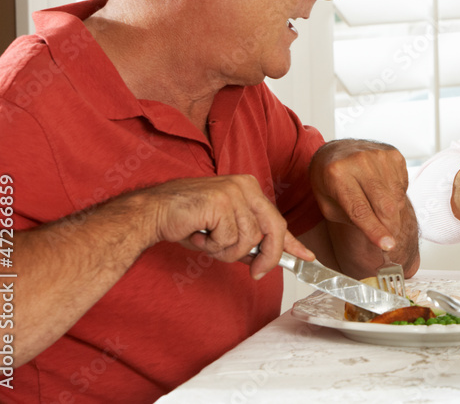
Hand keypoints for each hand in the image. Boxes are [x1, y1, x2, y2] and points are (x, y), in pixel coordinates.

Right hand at [141, 174, 313, 279]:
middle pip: (273, 229)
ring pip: (249, 240)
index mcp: (249, 189)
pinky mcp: (222, 202)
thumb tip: (267, 261)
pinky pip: (229, 239)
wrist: (153, 212)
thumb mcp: (224, 231)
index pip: (277, 219)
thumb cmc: (186, 221)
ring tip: (206, 239)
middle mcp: (246, 186)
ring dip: (226, 250)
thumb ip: (247, 242)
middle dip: (267, 257)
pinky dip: (212, 246)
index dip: (293, 242)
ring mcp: (235, 192)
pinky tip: (198, 234)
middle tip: (255, 273)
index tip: (307, 257)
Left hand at [310, 139, 409, 250]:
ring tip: (378, 210)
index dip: (375, 230)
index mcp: (337, 174)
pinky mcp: (393, 154)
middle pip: (385, 205)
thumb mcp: (328, 204)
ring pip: (396, 197)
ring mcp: (379, 155)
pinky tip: (381, 191)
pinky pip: (401, 185)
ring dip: (393, 213)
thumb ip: (351, 220)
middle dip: (390, 227)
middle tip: (390, 239)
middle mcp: (359, 161)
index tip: (388, 246)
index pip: (360, 210)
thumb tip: (380, 234)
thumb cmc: (330, 181)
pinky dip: (395, 196)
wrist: (337, 150)